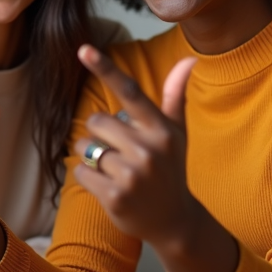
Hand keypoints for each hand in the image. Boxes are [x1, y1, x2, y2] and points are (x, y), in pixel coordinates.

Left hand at [73, 44, 197, 247]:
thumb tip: (189, 61)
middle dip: (100, 134)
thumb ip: (175, 96)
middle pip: (97, 122)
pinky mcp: (115, 197)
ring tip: (115, 171)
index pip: (129, 92)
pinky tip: (108, 186)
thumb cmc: (171, 169)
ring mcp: (132, 175)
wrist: (175, 221)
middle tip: (120, 152)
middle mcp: (148, 150)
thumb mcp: (177, 133)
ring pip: (85, 148)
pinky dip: (88, 177)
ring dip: (92, 157)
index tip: (83, 49)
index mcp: (161, 129)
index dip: (105, 68)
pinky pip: (81, 172)